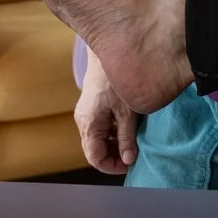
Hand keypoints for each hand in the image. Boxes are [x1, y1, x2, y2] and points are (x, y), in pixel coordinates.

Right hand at [74, 56, 139, 174]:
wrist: (107, 51)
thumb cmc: (115, 79)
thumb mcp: (127, 111)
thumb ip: (127, 137)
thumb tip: (129, 159)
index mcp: (89, 124)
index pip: (95, 158)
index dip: (112, 166)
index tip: (130, 164)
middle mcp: (83, 122)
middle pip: (95, 150)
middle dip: (114, 156)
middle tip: (133, 155)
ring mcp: (86, 114)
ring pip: (97, 140)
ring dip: (113, 145)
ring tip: (132, 142)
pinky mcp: (91, 107)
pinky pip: (99, 128)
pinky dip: (111, 134)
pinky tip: (126, 128)